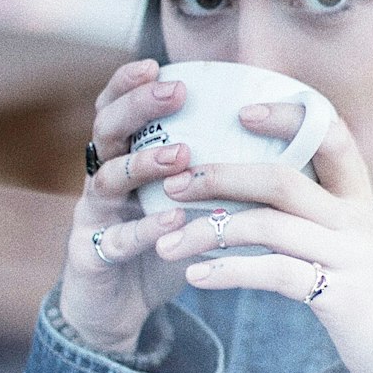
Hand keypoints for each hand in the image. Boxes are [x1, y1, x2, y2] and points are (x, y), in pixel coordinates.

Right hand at [59, 60, 194, 355]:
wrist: (119, 310)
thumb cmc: (164, 245)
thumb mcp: (189, 202)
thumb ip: (218, 171)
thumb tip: (282, 140)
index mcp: (123, 158)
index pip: (118, 108)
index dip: (129, 83)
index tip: (156, 62)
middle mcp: (101, 180)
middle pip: (107, 131)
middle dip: (137, 107)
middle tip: (174, 92)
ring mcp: (92, 218)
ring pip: (106, 179)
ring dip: (143, 163)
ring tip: (181, 154)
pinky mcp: (91, 258)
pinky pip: (116, 241)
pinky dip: (145, 230)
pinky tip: (173, 221)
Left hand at [154, 104, 372, 372]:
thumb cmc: (367, 293)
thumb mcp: (350, 241)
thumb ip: (315, 211)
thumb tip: (252, 184)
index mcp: (358, 199)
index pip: (332, 135)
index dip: (290, 116)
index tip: (242, 110)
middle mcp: (356, 220)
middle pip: (283, 180)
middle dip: (222, 175)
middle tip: (173, 181)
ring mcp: (349, 257)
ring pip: (270, 226)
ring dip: (209, 230)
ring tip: (165, 242)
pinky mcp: (339, 297)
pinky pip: (276, 274)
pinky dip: (230, 272)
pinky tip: (197, 276)